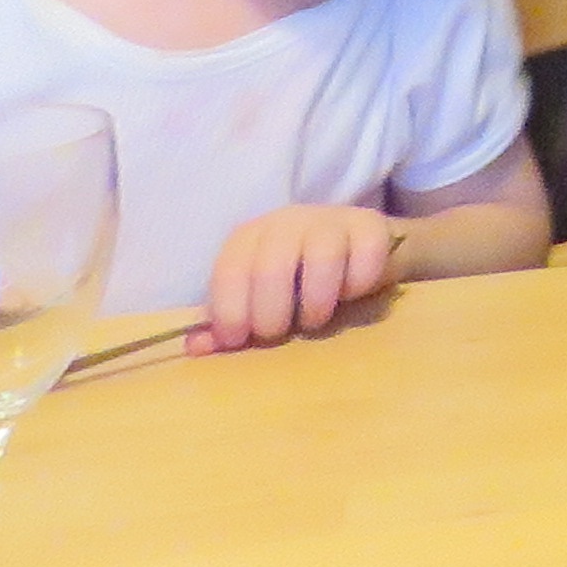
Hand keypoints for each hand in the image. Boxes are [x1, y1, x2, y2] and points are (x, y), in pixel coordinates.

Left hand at [200, 204, 399, 351]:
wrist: (356, 249)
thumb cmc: (297, 281)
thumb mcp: (257, 301)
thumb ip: (228, 324)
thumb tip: (194, 347)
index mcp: (249, 237)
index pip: (230, 272)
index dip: (229, 312)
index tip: (239, 341)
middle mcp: (286, 221)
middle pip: (272, 268)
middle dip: (272, 315)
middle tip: (278, 335)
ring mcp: (331, 218)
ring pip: (323, 258)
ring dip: (317, 303)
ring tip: (315, 320)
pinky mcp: (371, 224)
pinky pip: (366, 256)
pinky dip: (357, 285)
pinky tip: (350, 295)